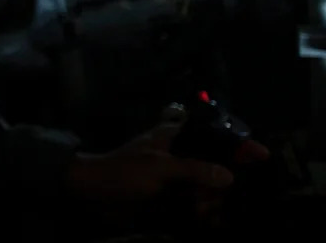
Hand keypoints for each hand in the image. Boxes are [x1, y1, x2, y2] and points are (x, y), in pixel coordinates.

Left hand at [65, 104, 269, 206]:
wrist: (91, 191)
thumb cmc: (123, 171)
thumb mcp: (161, 168)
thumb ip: (196, 170)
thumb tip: (229, 176)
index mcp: (174, 137)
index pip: (213, 135)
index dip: (238, 144)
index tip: (262, 155)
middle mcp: (176, 153)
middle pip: (215, 166)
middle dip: (219, 183)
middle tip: (208, 199)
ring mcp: (172, 175)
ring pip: (205, 187)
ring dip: (207, 201)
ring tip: (198, 211)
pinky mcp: (166, 194)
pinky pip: (192, 202)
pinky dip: (198, 211)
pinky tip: (198, 219)